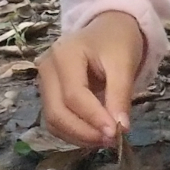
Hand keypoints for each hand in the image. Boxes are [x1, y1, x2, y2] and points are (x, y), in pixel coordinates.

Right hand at [39, 11, 144, 147]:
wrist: (109, 28)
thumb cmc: (117, 42)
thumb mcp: (124, 64)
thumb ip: (120, 96)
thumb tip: (120, 129)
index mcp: (64, 55)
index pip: (74, 96)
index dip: (94, 118)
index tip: (117, 134)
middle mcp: (47, 69)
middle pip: (57, 112)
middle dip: (84, 132)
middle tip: (112, 140)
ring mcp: (44, 82)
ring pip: (53, 120)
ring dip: (78, 136)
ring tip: (105, 139)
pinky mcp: (49, 94)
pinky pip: (56, 120)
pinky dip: (74, 132)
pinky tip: (94, 134)